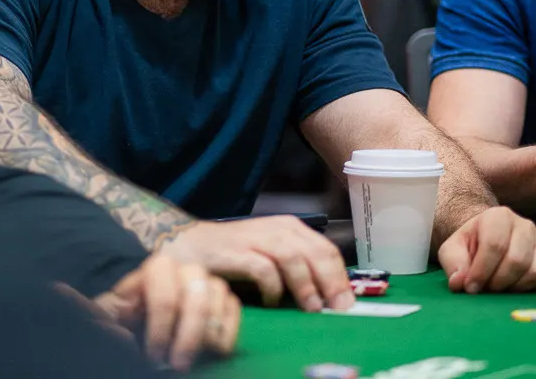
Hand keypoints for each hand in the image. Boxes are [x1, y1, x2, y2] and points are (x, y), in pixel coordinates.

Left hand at [91, 255, 239, 371]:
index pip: (163, 283)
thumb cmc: (127, 324)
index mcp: (149, 273)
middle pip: (196, 292)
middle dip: (188, 334)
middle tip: (177, 366)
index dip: (161, 323)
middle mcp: (182, 270)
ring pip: (217, 297)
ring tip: (194, 359)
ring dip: (208, 335)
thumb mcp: (109, 317)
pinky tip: (212, 351)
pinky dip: (226, 332)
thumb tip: (58, 289)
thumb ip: (94, 310)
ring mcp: (205, 282)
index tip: (152, 356)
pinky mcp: (224, 299)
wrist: (149, 334)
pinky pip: (234, 309)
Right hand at [158, 217, 353, 311]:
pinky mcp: (235, 252)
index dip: (341, 277)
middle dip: (331, 282)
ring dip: (306, 286)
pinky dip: (272, 288)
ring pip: (293, 258)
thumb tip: (332, 297)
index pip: (327, 249)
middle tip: (336, 308)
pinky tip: (271, 302)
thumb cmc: (234, 254)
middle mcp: (276, 228)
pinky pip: (263, 269)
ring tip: (310, 308)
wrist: (188, 243)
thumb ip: (299, 269)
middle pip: (316, 252)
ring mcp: (254, 238)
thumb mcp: (271, 255)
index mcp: (289, 227)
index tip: (347, 303)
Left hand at [438, 206, 535, 293]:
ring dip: (515, 288)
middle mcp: (525, 225)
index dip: (482, 271)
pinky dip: (534, 290)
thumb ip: (454, 264)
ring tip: (500, 288)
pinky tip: (517, 287)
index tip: (471, 287)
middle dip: (498, 282)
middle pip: (517, 261)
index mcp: (498, 216)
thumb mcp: (453, 250)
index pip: (495, 245)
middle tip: (486, 289)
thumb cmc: (471, 245)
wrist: (490, 240)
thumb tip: (459, 283)